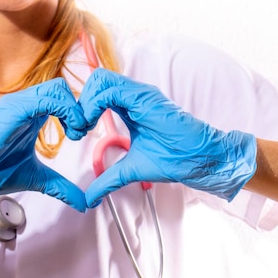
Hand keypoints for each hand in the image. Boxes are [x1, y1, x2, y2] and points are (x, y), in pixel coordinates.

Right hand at [0, 78, 87, 227]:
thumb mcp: (39, 178)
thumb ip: (61, 186)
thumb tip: (83, 204)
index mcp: (32, 114)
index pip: (62, 96)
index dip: (77, 111)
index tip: (82, 133)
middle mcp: (26, 104)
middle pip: (62, 87)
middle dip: (79, 107)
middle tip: (81, 132)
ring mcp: (19, 104)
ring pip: (57, 88)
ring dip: (74, 109)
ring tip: (76, 133)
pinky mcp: (14, 110)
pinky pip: (45, 99)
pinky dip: (65, 111)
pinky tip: (69, 131)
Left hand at [78, 69, 256, 207]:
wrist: (199, 159)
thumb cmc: (174, 159)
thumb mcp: (131, 170)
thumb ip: (108, 179)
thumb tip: (90, 198)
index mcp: (129, 107)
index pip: (98, 93)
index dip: (82, 108)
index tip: (77, 132)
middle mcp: (133, 96)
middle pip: (96, 80)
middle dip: (80, 101)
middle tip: (78, 128)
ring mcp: (139, 94)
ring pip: (100, 79)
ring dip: (85, 102)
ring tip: (84, 126)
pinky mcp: (144, 98)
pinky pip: (111, 89)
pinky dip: (94, 103)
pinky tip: (93, 123)